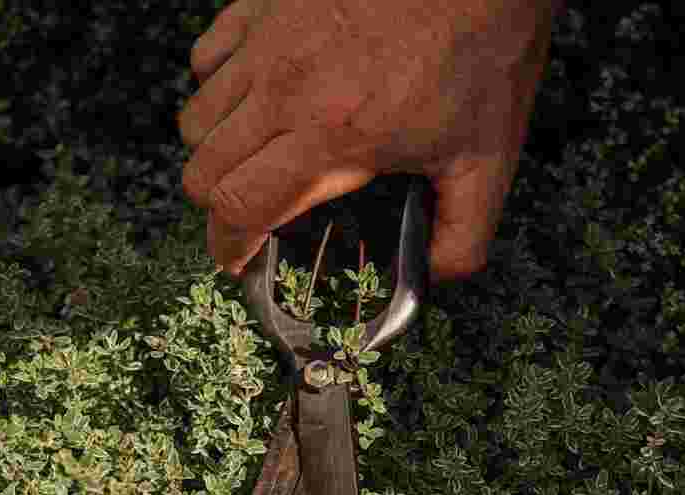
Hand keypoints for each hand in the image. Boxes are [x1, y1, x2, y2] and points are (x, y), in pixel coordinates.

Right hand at [178, 0, 555, 280]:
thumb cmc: (483, 47)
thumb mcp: (488, 160)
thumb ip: (462, 237)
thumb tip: (433, 277)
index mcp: (329, 137)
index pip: (240, 207)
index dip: (229, 245)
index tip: (237, 260)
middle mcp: (282, 90)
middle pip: (202, 170)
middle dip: (218, 208)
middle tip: (247, 218)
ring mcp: (266, 42)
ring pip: (196, 118)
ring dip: (216, 153)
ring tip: (254, 162)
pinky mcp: (264, 4)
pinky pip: (205, 58)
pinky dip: (217, 89)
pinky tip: (257, 97)